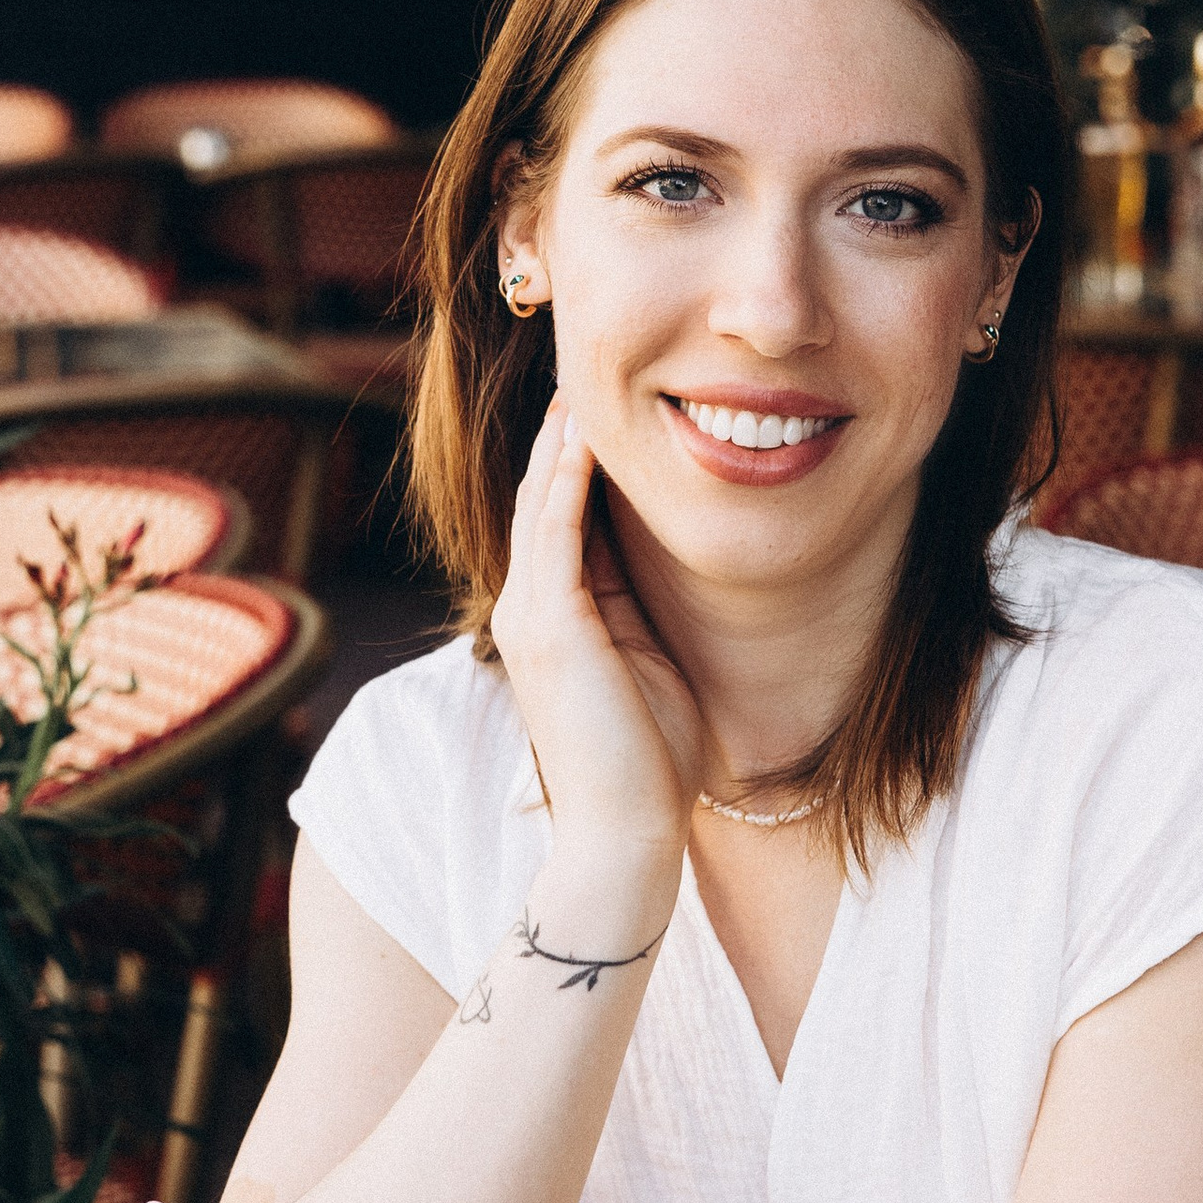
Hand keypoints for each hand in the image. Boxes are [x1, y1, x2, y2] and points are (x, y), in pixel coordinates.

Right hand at [487, 398, 701, 874]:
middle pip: (541, 497)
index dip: (579, 461)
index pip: (561, 519)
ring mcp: (531, 615)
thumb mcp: (650, 667)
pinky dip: (567, 477)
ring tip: (579, 378)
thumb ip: (644, 613)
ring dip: (560, 439)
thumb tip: (673, 565)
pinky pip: (553, 530)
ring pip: (541, 502)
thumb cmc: (651, 765)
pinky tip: (586, 432)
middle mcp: (529, 609)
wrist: (625, 835)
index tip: (607, 406)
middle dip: (562, 434)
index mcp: (553, 619)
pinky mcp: (549, 625)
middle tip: (582, 368)